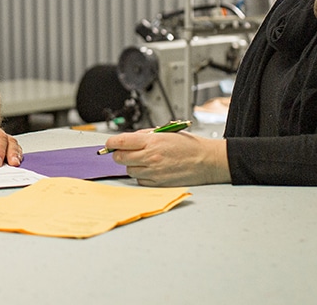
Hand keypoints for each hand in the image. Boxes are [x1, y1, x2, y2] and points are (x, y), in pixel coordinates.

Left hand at [103, 130, 230, 185]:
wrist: (206, 160)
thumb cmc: (189, 145)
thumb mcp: (165, 132)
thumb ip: (145, 136)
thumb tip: (127, 140)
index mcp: (152, 141)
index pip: (121, 142)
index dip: (111, 143)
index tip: (110, 144)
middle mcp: (151, 157)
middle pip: (120, 158)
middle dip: (119, 154)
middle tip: (125, 152)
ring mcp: (154, 172)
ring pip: (129, 170)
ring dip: (131, 165)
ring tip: (143, 160)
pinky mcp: (158, 183)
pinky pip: (140, 180)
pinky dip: (141, 175)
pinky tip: (151, 169)